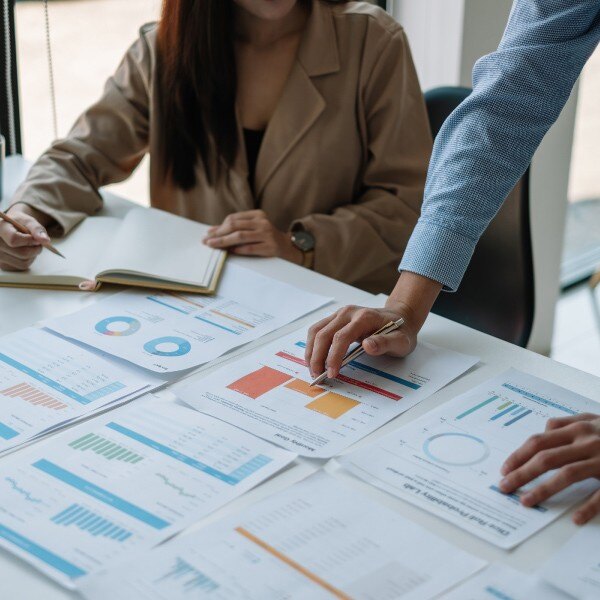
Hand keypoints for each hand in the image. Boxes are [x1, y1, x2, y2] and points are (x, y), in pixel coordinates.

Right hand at [0, 204, 52, 270]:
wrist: (9, 228)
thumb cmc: (19, 223)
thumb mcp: (27, 221)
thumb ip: (37, 229)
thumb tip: (46, 241)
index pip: (14, 239)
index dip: (29, 240)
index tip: (36, 238)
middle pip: (22, 253)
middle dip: (35, 248)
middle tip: (37, 242)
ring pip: (24, 262)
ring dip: (33, 255)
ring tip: (29, 245)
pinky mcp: (3, 265)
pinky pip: (23, 266)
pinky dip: (28, 260)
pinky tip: (24, 251)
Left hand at [203, 210, 301, 263]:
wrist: (289, 248)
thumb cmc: (267, 238)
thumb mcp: (255, 228)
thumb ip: (237, 228)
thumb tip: (212, 231)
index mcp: (258, 215)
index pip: (234, 219)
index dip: (219, 226)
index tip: (208, 234)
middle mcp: (263, 222)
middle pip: (235, 226)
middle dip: (218, 234)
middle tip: (206, 241)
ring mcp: (267, 235)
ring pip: (240, 236)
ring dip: (224, 241)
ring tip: (213, 246)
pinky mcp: (271, 247)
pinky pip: (250, 248)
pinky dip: (238, 250)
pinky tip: (230, 252)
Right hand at [304, 271, 442, 378]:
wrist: (399, 316)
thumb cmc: (400, 331)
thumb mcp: (401, 341)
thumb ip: (385, 343)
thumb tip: (368, 346)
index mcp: (364, 317)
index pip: (341, 337)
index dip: (333, 356)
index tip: (331, 373)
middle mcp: (348, 313)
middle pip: (323, 334)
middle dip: (317, 357)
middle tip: (318, 376)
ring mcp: (340, 314)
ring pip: (316, 330)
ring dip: (311, 351)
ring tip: (313, 370)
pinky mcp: (335, 318)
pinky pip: (318, 330)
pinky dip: (312, 345)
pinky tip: (315, 359)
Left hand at [499, 413, 599, 524]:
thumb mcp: (594, 418)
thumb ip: (568, 422)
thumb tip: (545, 428)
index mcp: (578, 428)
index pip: (539, 442)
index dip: (519, 456)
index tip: (505, 469)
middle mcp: (587, 441)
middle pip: (546, 457)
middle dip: (522, 473)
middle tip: (505, 487)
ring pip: (567, 474)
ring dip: (544, 489)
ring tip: (527, 501)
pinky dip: (589, 506)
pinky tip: (575, 518)